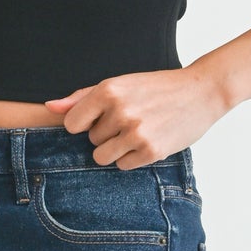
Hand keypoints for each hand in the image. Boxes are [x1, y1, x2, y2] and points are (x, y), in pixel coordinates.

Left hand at [44, 64, 229, 169]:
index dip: (85, 123)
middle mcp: (120, 111)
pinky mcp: (151, 151)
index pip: (72, 123)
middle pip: (90, 140)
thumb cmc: (157, 88)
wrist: (201, 92)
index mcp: (108, 90)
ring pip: (102, 157)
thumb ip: (83, 97)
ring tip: (136, 132)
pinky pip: (123, 165)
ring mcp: (136, 133)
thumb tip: (50, 108)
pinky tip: (148, 141)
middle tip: (131, 119)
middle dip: (106, 134)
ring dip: (116, 149)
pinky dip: (133, 157)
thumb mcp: (120, 84)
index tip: (102, 118)